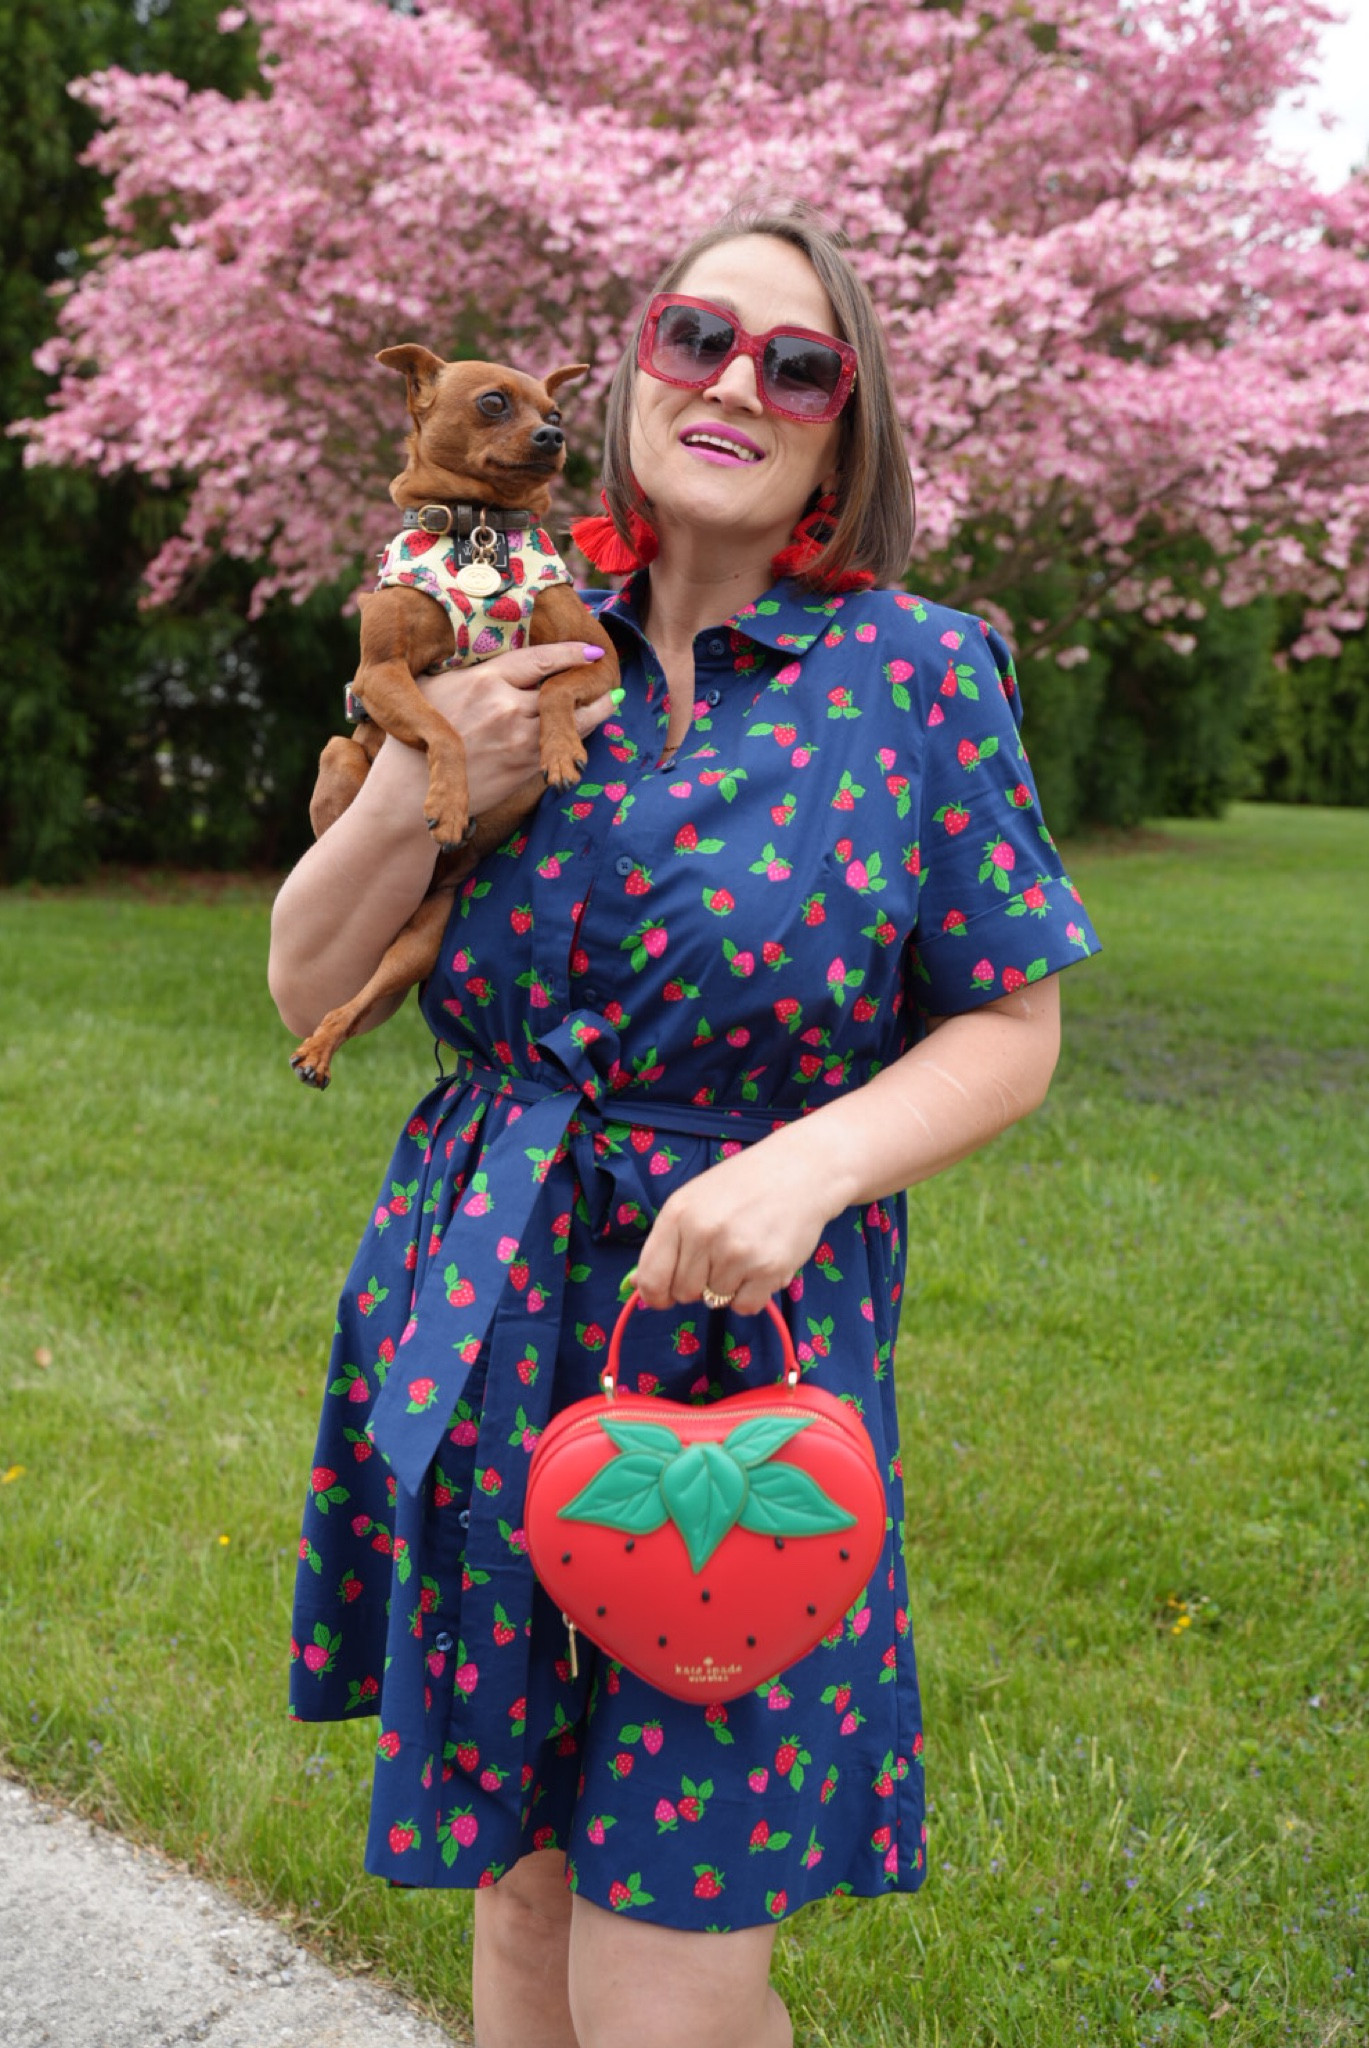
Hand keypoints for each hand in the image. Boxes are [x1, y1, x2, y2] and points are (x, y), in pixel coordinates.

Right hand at [413, 640, 614, 814]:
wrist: (412, 792)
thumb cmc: (416, 735)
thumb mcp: (437, 686)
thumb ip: (471, 670)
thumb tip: (496, 654)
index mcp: (485, 679)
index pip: (541, 659)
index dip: (572, 653)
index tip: (593, 649)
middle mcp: (506, 707)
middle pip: (562, 692)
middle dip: (588, 684)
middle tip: (608, 677)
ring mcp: (518, 740)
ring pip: (571, 722)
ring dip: (595, 712)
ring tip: (610, 700)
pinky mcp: (523, 768)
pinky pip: (559, 747)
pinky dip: (576, 737)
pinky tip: (585, 730)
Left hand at [632, 1136, 834, 1315]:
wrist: (800, 1170)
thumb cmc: (743, 1185)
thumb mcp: (694, 1200)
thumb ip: (668, 1242)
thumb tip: (641, 1286)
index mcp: (678, 1214)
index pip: (651, 1277)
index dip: (655, 1295)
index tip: (663, 1297)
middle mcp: (704, 1234)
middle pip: (684, 1293)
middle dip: (698, 1284)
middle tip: (719, 1257)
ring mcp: (737, 1253)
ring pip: (716, 1300)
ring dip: (729, 1285)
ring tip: (746, 1250)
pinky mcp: (768, 1269)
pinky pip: (746, 1306)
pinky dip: (752, 1294)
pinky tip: (761, 1264)